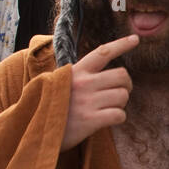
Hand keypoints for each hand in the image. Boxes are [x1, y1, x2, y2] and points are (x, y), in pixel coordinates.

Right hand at [60, 34, 139, 151]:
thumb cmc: (50, 106)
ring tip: (108, 108)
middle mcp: (84, 83)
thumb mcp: (60, 83)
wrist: (33, 129)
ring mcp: (88, 101)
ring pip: (123, 96)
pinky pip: (119, 115)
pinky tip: (107, 120)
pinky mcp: (90, 120)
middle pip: (122, 76)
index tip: (135, 39)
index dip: (121, 45)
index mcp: (76, 71)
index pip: (103, 52)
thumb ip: (80, 77)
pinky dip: (118, 118)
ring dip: (120, 104)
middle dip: (126, 86)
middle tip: (119, 94)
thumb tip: (104, 77)